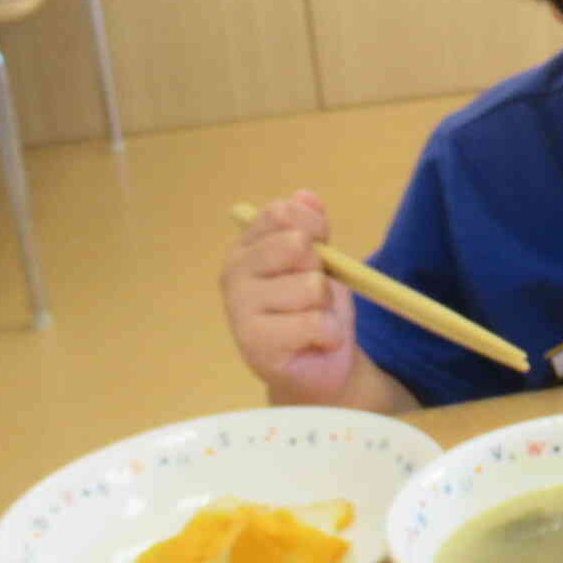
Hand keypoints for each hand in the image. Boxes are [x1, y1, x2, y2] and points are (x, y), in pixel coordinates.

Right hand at [221, 191, 358, 403]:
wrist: (319, 367)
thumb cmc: (317, 310)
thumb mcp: (323, 261)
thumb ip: (313, 228)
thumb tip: (304, 196)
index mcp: (246, 247)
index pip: (282, 213)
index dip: (314, 227)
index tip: (320, 248)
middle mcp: (233, 273)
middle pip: (297, 245)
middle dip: (321, 271)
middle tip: (314, 297)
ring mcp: (239, 309)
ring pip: (310, 286)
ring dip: (326, 308)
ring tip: (314, 322)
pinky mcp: (254, 344)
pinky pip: (314, 323)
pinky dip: (329, 334)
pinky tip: (315, 343)